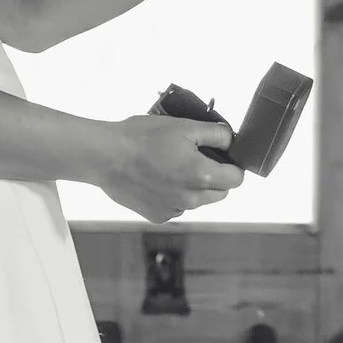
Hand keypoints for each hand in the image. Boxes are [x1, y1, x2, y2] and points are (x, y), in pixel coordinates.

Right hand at [95, 115, 244, 221]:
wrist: (106, 156)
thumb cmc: (142, 139)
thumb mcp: (185, 126)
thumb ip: (216, 134)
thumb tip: (231, 141)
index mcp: (202, 176)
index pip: (236, 179)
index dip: (233, 164)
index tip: (223, 156)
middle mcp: (191, 199)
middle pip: (220, 192)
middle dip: (216, 176)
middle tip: (197, 156)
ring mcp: (174, 210)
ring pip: (198, 201)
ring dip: (194, 186)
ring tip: (173, 164)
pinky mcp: (158, 216)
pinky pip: (178, 207)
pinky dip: (175, 195)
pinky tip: (159, 177)